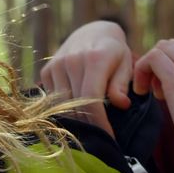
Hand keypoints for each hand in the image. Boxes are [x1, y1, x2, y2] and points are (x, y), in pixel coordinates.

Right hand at [41, 21, 133, 136]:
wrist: (92, 32)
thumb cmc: (114, 53)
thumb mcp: (125, 65)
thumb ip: (121, 85)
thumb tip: (121, 104)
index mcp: (94, 59)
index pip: (92, 99)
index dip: (100, 122)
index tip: (109, 138)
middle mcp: (71, 60)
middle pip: (75, 105)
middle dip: (89, 126)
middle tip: (102, 139)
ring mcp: (56, 65)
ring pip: (62, 105)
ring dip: (76, 120)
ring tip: (90, 130)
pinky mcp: (47, 71)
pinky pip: (52, 100)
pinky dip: (64, 110)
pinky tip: (77, 115)